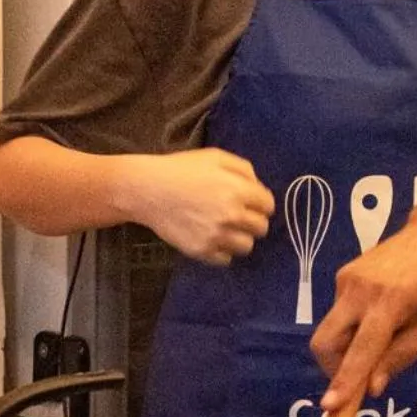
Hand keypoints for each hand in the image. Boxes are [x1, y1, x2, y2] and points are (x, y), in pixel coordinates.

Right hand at [117, 149, 274, 264]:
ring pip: (247, 246)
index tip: (252, 203)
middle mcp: (231, 215)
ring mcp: (216, 236)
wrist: (147, 189)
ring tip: (227, 230)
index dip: (261, 203)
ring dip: (240, 238)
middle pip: (261, 228)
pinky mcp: (201, 251)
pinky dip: (223, 251)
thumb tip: (258, 188)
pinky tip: (213, 239)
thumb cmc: (181, 169)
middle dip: (254, 221)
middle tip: (239, 216)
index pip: (268, 206)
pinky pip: (226, 259)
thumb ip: (244, 169)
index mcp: (238, 190)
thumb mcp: (216, 156)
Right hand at [312, 201, 416, 406]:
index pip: (361, 350)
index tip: (329, 407)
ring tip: (387, 336)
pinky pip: (339, 313)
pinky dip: (353, 327)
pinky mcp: (343, 273)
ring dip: (348, 347)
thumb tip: (372, 387)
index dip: (344, 381)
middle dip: (333, 369)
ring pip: (332, 329)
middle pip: (325, 341)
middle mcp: (360, 288)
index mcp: (390, 302)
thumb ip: (404, 355)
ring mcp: (347, 278)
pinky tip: (382, 316)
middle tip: (360, 380)